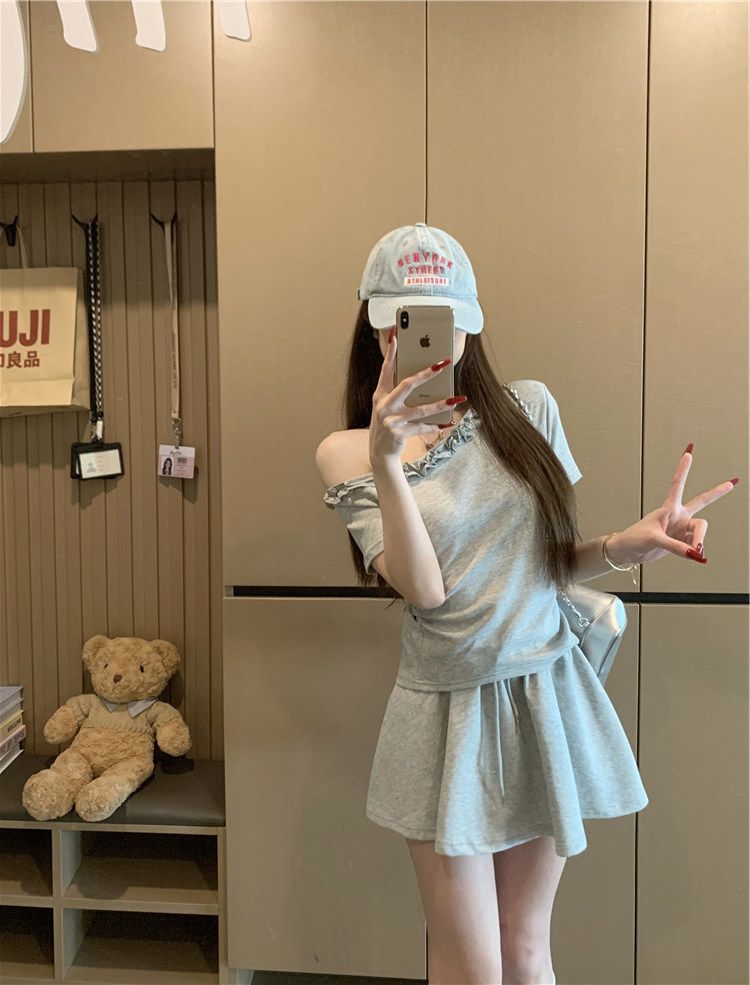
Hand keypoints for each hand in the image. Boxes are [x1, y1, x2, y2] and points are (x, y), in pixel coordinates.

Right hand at [369, 324, 465, 464]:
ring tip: (457, 398)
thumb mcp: (389, 406)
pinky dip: (436, 426)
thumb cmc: (389, 423)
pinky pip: (422, 428)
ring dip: (441, 404)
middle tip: (444, 363)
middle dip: (427, 373)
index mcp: (380, 394)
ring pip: (420, 409)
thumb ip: (399, 391)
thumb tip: (423, 376)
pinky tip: (449, 423)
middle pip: (407, 384)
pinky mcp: (398, 434)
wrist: (379, 452)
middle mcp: (383, 405)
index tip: (396, 334)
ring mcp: (390, 420)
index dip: (391, 352)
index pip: (386, 368)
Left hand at [608, 444, 738, 565]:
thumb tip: (695, 553)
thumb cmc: (635, 539)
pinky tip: (693, 556)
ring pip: (699, 531)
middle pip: (701, 502)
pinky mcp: (681, 542)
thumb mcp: (655, 540)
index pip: (678, 485)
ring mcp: (680, 528)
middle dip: (716, 493)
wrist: (628, 552)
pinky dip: (695, 552)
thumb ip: (676, 547)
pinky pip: (694, 546)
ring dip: (700, 541)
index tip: (689, 454)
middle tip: (732, 482)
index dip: (683, 470)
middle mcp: (677, 516)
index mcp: (668, 508)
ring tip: (697, 552)